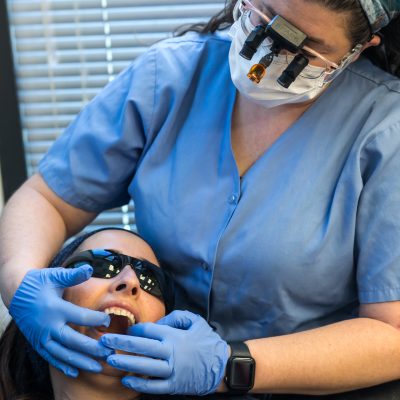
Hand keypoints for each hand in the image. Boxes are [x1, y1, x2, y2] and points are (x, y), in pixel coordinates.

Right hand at [9, 265, 112, 376]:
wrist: (16, 293)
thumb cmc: (40, 282)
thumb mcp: (55, 275)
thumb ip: (73, 275)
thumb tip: (89, 268)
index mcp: (55, 308)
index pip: (79, 316)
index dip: (95, 319)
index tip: (108, 321)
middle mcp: (47, 325)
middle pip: (72, 340)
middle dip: (92, 348)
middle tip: (109, 352)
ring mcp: (41, 337)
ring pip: (62, 353)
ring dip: (81, 361)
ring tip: (98, 367)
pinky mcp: (37, 343)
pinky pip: (51, 357)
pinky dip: (63, 366)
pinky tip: (76, 372)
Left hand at [101, 310, 228, 394]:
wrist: (221, 366)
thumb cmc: (206, 340)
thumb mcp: (194, 321)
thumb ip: (174, 317)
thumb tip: (157, 323)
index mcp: (174, 335)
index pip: (148, 331)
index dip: (134, 330)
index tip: (126, 330)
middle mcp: (170, 352)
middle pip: (141, 347)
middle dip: (121, 343)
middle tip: (104, 341)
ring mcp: (171, 370)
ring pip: (144, 367)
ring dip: (126, 363)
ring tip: (110, 359)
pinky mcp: (173, 385)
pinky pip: (153, 386)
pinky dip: (139, 384)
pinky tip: (126, 380)